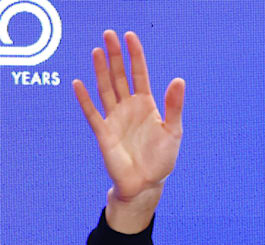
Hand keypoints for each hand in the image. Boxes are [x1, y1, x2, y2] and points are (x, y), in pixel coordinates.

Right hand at [72, 30, 183, 232]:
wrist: (146, 183)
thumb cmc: (162, 159)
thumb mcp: (173, 130)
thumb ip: (174, 106)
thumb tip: (179, 80)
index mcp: (147, 106)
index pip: (139, 75)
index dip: (135, 56)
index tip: (130, 37)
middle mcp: (129, 108)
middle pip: (120, 76)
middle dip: (115, 56)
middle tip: (109, 34)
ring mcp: (115, 118)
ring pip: (106, 89)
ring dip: (101, 70)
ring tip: (97, 50)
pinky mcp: (104, 133)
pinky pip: (92, 113)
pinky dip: (85, 99)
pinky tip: (79, 83)